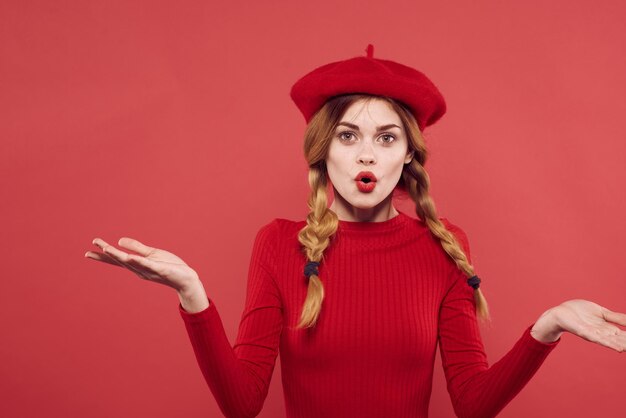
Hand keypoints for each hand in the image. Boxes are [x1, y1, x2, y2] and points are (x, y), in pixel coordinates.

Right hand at [85, 237, 199, 292]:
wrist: (186, 279)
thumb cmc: (170, 267)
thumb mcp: (151, 254)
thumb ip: (137, 247)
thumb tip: (119, 240)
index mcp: (137, 265)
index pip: (117, 259)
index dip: (104, 255)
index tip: (89, 250)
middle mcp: (140, 269)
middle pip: (120, 261)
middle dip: (105, 255)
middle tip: (89, 251)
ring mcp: (149, 270)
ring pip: (131, 263)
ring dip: (118, 256)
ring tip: (106, 248)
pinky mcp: (160, 269)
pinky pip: (148, 265)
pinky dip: (138, 261)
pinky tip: (129, 257)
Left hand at [534, 299, 625, 351]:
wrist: (560, 313)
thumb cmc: (579, 312)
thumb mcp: (602, 313)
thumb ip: (616, 317)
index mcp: (609, 328)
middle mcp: (604, 333)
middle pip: (622, 340)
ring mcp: (595, 334)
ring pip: (613, 342)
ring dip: (625, 346)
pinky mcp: (585, 332)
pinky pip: (599, 339)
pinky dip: (610, 344)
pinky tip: (619, 349)